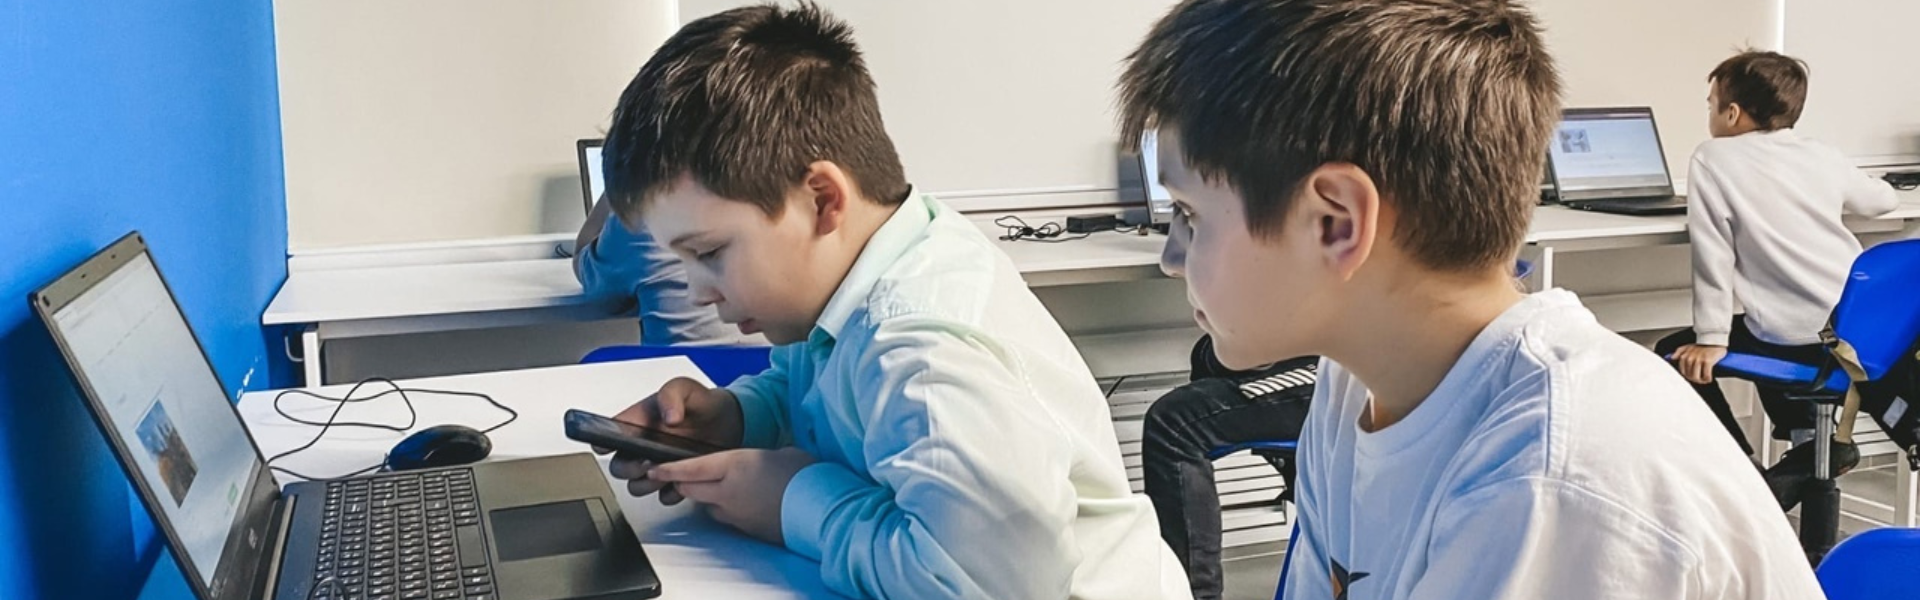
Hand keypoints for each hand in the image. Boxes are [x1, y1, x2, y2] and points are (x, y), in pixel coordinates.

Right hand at [598, 377, 743, 499]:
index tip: (606, 445)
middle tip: (645, 462)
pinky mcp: (675, 480)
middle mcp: (642, 447)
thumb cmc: (700, 403)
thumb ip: (672, 395)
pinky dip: (670, 493)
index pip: (607, 436)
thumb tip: (669, 417)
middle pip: (619, 467)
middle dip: (628, 468)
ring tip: (664, 472)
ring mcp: (657, 466)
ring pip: (637, 486)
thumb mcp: (685, 388)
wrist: (727, 420)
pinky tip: (681, 482)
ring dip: (647, 484)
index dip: (601, 442)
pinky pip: (664, 496)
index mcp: (637, 424)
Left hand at [646, 447, 817, 544]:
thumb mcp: (780, 452)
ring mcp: (736, 513)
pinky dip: (726, 508)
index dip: (669, 468)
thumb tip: (756, 462)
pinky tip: (742, 501)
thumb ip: (758, 457)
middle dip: (683, 482)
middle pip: (691, 488)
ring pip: (707, 505)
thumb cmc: (806, 477)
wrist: (821, 509)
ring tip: (720, 487)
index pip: (691, 468)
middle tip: (680, 475)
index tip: (653, 468)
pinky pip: (726, 517)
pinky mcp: (746, 528)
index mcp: (736, 465)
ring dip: (706, 496)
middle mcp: (729, 491)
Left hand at [1672, 344, 1728, 383]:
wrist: (1714, 339)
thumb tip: (1672, 358)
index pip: (1682, 372)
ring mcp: (1699, 359)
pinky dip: (1707, 379)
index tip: (1693, 377)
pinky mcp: (1707, 361)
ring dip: (1701, 381)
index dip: (1688, 376)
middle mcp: (1690, 358)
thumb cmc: (1702, 344)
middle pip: (1689, 376)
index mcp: (1684, 356)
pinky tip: (1709, 379)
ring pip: (1696, 377)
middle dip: (1695, 380)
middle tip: (1700, 380)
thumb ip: (1679, 351)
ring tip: (1704, 379)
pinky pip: (1706, 375)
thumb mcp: (1688, 346)